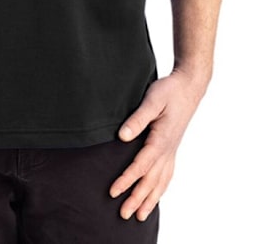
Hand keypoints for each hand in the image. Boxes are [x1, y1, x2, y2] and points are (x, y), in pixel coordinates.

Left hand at [109, 69, 207, 221]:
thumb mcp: (152, 100)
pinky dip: (161, 189)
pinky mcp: (172, 147)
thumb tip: (122, 136)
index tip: (113, 192)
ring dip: (150, 199)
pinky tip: (156, 195)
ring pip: (161, 181)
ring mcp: (172, 150)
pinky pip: (167, 174)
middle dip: (137, 199)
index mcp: (161, 140)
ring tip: (140, 216)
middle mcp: (168, 149)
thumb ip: (137, 119)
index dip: (126, 180)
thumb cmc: (169, 91)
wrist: (189, 87)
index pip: (141, 166)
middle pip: (151, 180)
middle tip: (123, 215)